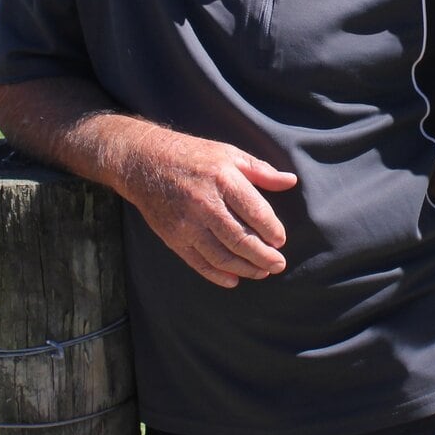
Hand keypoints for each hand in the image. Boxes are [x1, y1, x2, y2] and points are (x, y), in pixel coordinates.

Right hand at [113, 129, 297, 287]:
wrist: (144, 162)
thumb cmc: (193, 156)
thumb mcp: (229, 154)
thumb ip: (261, 171)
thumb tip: (290, 181)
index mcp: (223, 179)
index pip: (255, 212)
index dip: (271, 230)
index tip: (280, 240)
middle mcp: (205, 203)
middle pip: (241, 239)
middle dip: (263, 256)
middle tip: (279, 264)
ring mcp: (187, 224)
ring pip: (222, 256)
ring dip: (245, 268)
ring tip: (262, 272)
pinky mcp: (173, 237)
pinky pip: (198, 263)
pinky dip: (217, 275)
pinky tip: (234, 280)